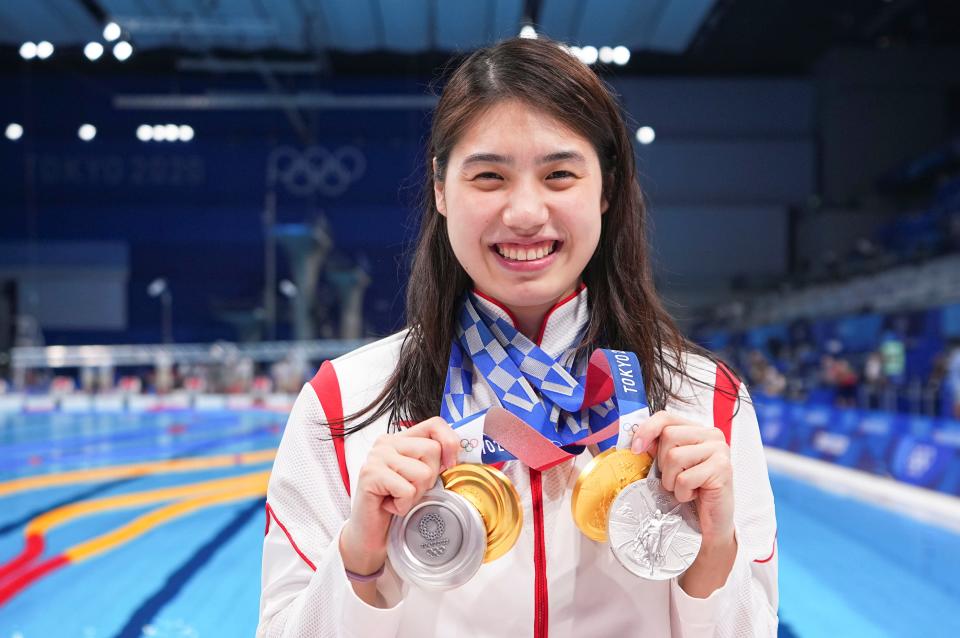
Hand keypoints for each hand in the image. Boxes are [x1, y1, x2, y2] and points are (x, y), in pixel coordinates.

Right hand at [339, 417, 460, 575]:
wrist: (371, 532)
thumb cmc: (396, 503)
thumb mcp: (420, 478)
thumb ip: (433, 461)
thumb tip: (457, 456)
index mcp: (400, 439)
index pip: (435, 424)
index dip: (450, 442)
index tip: (449, 465)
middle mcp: (386, 443)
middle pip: (432, 450)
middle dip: (429, 478)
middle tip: (410, 490)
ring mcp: (376, 457)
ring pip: (422, 472)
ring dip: (416, 494)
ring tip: (398, 498)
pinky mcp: (370, 474)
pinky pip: (407, 490)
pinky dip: (403, 505)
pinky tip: (390, 506)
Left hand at [630, 410, 734, 546]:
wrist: (711, 523)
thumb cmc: (690, 492)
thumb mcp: (669, 465)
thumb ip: (657, 448)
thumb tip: (636, 441)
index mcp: (698, 429)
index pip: (666, 417)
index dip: (647, 430)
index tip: (636, 449)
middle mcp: (712, 435)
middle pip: (668, 436)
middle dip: (663, 463)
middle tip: (676, 479)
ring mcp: (720, 450)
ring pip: (674, 456)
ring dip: (672, 480)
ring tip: (686, 488)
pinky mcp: (722, 469)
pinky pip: (685, 478)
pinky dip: (683, 493)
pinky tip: (694, 495)